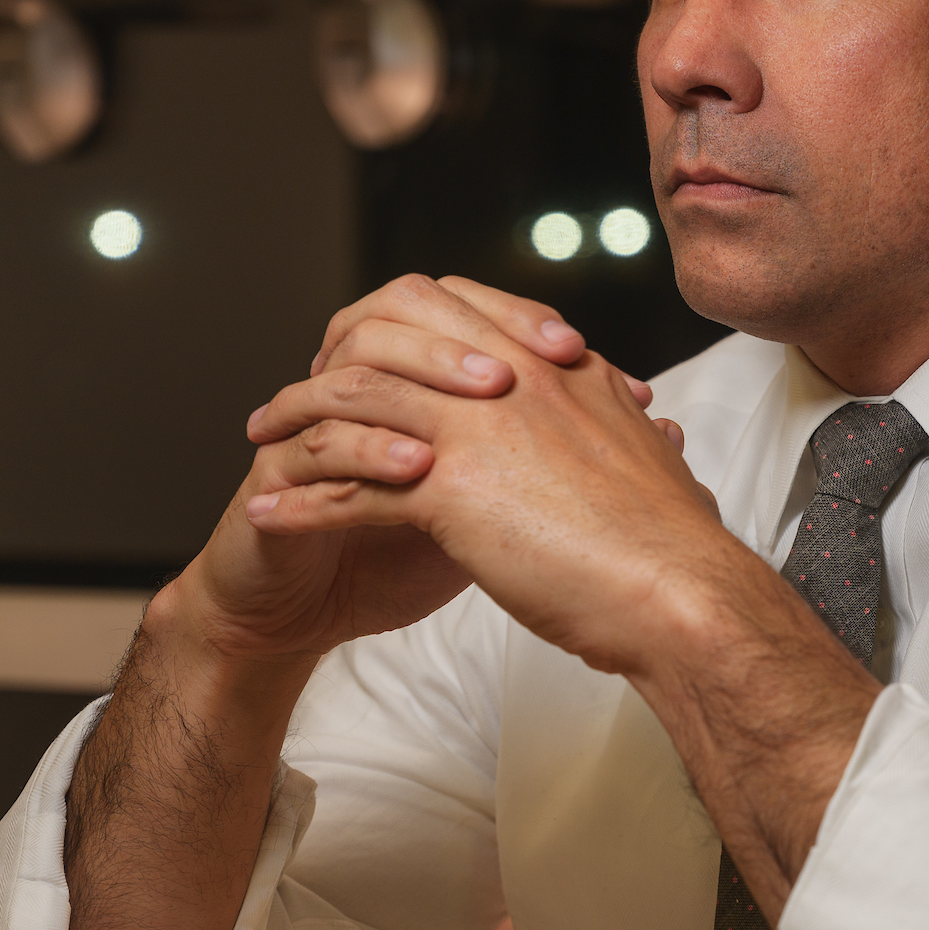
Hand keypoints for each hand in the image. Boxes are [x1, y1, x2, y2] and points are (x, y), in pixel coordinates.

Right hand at [173, 277, 592, 666]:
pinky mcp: (276, 473)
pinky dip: (372, 450)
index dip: (518, 320)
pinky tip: (420, 466)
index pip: (458, 313)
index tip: (580, 349)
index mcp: (407, 381)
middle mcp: (359, 385)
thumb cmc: (394, 558)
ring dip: (426, 379)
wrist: (301, 616)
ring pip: (360, 368)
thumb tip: (652, 423)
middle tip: (531, 360)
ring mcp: (313, 423)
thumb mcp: (490, 508)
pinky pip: (318, 443)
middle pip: (404, 317)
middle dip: (471, 338)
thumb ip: (551, 458)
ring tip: (486, 400)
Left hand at [244, 276, 741, 678]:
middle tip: (291, 398)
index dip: (396, 334)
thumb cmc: (673, 543)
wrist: (681, 592)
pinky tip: (270, 517)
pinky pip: (347, 486)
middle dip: (326, 365)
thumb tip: (653, 428)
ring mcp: (474, 430)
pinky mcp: (449, 491)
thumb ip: (633, 433)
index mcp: (555, 368)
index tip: (365, 360)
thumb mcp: (651, 460)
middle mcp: (508, 382)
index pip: (450, 314)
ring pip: (352, 404)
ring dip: (295, 424)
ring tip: (260, 448)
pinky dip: (300, 502)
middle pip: (387, 342)